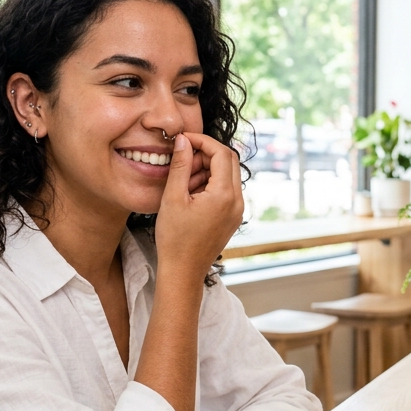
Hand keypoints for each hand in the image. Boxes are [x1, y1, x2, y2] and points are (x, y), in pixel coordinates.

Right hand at [154, 132, 243, 281]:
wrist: (183, 271)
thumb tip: (184, 140)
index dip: (202, 141)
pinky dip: (209, 184)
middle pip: (228, 161)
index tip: (184, 139)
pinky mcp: (232, 217)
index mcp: (225, 195)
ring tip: (182, 182)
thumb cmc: (175, 238)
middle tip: (182, 159)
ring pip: (227, 175)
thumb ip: (181, 165)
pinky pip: (226, 190)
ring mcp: (237, 210)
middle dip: (205, 154)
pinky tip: (189, 193)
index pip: (222, 153)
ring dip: (206, 169)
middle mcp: (238, 201)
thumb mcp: (173, 197)